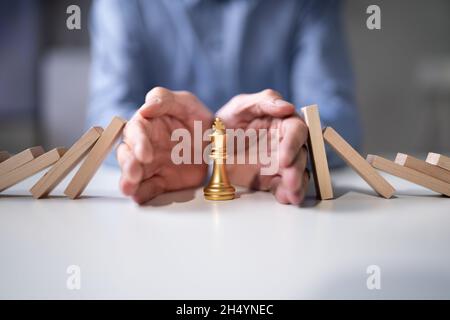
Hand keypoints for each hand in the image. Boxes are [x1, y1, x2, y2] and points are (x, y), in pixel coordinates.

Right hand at [117, 87, 212, 203]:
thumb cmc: (195, 118)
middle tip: (134, 174)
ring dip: (128, 182)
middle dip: (128, 165)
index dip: (138, 143)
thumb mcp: (185, 102)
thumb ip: (164, 99)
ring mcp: (152, 165)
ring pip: (133, 174)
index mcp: (147, 125)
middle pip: (128, 155)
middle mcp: (144, 146)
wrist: (216, 142)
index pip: (135, 132)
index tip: (145, 154)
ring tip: (129, 189)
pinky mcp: (161, 181)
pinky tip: (139, 197)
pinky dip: (142, 194)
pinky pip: (148, 189)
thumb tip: (144, 108)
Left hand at [217, 89, 308, 204]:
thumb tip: (288, 107)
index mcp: (283, 122)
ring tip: (291, 195)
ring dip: (296, 184)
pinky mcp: (272, 179)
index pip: (297, 131)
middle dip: (297, 169)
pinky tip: (285, 198)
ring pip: (297, 173)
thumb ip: (265, 101)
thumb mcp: (241, 105)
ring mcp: (280, 163)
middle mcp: (286, 143)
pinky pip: (284, 187)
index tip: (284, 158)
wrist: (210, 146)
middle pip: (301, 155)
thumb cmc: (228, 120)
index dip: (293, 144)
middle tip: (290, 180)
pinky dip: (287, 194)